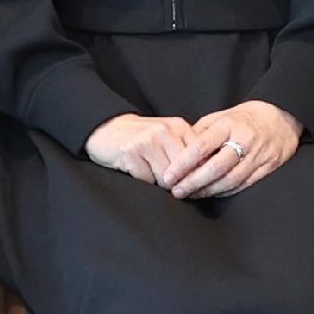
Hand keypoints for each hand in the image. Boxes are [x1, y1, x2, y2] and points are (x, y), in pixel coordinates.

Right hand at [83, 112, 199, 187]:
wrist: (107, 129)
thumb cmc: (142, 139)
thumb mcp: (168, 138)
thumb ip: (186, 152)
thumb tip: (206, 178)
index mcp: (179, 127)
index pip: (199, 159)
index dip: (197, 177)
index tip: (192, 186)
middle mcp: (164, 130)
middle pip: (183, 172)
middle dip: (178, 184)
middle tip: (171, 187)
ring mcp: (147, 140)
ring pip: (166, 179)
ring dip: (159, 184)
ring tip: (151, 175)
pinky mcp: (130, 151)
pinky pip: (146, 180)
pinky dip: (143, 181)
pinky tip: (137, 171)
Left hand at [159, 100, 300, 201]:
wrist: (282, 119)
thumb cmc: (244, 118)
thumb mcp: (221, 116)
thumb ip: (201, 132)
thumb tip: (178, 150)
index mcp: (229, 125)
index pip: (202, 146)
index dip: (183, 163)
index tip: (168, 176)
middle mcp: (244, 140)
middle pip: (215, 167)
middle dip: (193, 182)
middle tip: (176, 191)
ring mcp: (257, 155)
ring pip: (230, 180)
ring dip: (207, 191)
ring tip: (191, 195)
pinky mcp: (267, 168)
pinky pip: (243, 185)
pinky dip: (225, 192)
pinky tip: (211, 194)